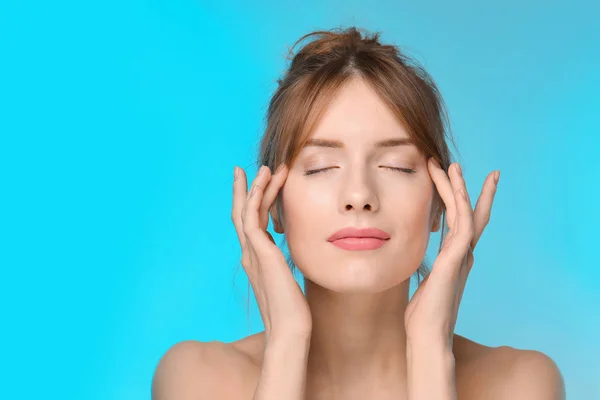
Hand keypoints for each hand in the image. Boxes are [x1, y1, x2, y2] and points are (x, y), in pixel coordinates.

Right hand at [232, 164, 311, 341]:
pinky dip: (255, 196)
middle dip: (243, 190)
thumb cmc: (293, 312)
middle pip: (241, 214)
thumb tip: (295, 259)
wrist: (289, 329)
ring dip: (254, 187)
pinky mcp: (259, 252)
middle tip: (244, 169)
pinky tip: (264, 182)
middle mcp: (249, 254)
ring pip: (247, 211)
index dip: (252, 204)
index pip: (251, 225)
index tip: (258, 186)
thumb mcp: (290, 282)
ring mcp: (252, 252)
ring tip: (265, 167)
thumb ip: (286, 268)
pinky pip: (252, 216)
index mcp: (256, 260)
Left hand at [404, 159, 498, 348]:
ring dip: (459, 187)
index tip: (458, 184)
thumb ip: (424, 271)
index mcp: (454, 259)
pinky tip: (456, 185)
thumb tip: (412, 263)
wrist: (428, 336)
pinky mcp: (456, 258)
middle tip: (460, 165)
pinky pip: (463, 223)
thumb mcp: (422, 285)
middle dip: (467, 189)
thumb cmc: (422, 316)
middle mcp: (462, 254)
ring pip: (465, 212)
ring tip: (452, 165)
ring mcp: (462, 255)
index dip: (461, 203)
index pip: (460, 224)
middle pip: (469, 214)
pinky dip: (461, 202)